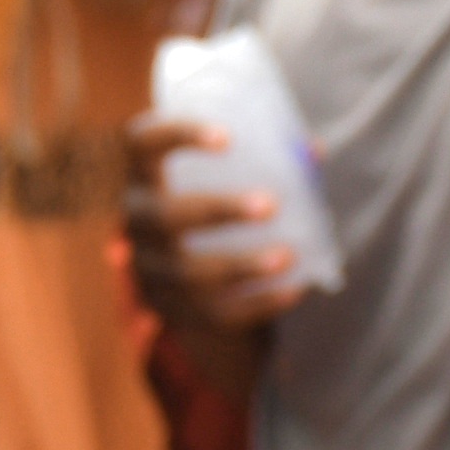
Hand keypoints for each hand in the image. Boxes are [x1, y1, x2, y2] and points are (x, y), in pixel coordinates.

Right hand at [125, 111, 313, 344]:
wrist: (177, 275)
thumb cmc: (204, 205)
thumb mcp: (217, 176)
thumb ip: (260, 160)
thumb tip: (313, 150)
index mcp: (142, 173)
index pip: (144, 143)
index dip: (180, 136)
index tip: (228, 137)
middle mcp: (136, 221)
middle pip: (166, 217)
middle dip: (218, 211)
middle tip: (270, 205)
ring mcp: (148, 270)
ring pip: (188, 273)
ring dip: (241, 265)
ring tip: (287, 256)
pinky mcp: (168, 309)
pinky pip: (212, 313)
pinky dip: (257, 303)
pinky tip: (293, 290)